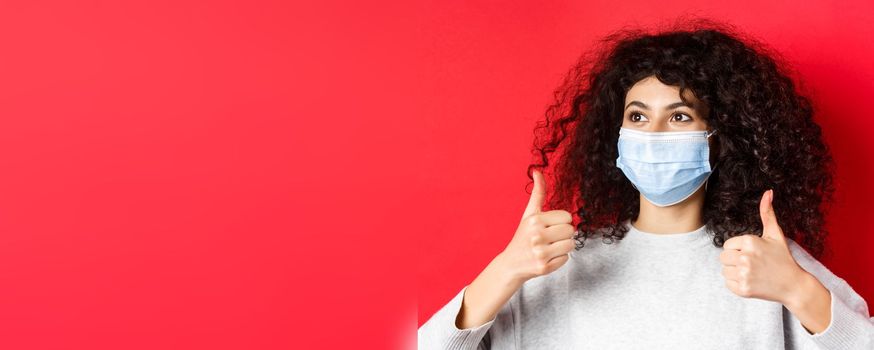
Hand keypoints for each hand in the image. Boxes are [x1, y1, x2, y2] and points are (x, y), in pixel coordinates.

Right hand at [498, 169, 575, 283]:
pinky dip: (559, 259)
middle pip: (571, 230)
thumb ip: (537, 193)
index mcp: (534, 220)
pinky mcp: (544, 266)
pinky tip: (547, 257)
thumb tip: (537, 171)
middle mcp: (536, 235)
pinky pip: (566, 258)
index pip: (567, 217)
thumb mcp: (529, 213)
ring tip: (549, 248)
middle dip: (563, 234)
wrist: (511, 263)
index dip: (561, 222)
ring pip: (571, 244)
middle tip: (550, 238)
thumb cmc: (523, 236)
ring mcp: (540, 252)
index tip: (549, 227)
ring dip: (563, 246)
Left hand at [719, 189, 808, 304]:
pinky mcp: (742, 289)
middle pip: (723, 257)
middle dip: (734, 260)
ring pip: (724, 270)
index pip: (727, 245)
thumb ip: (767, 213)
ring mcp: (744, 274)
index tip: (752, 254)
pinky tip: (751, 281)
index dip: (738, 249)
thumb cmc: (783, 258)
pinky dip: (736, 283)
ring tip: (752, 272)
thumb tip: (768, 192)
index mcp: (750, 241)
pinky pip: (727, 283)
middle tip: (752, 264)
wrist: (793, 285)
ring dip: (735, 272)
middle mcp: (745, 257)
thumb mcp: (775, 234)